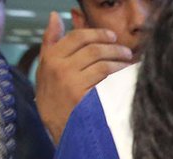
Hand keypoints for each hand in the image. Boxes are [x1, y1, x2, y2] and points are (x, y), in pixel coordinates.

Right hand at [34, 12, 133, 142]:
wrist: (57, 129)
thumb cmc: (53, 99)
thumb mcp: (45, 69)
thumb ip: (50, 42)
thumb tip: (55, 16)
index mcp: (50, 57)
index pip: (77, 36)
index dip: (97, 33)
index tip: (112, 36)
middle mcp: (59, 66)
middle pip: (92, 47)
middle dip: (113, 46)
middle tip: (125, 50)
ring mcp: (70, 81)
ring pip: (101, 60)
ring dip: (118, 58)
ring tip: (128, 61)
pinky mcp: (82, 94)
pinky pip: (105, 75)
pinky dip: (118, 71)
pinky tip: (126, 74)